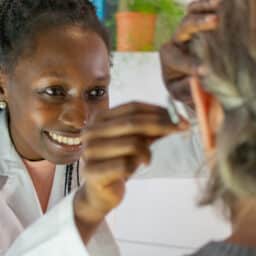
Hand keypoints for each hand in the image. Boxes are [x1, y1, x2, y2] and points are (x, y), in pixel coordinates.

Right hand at [74, 102, 187, 231]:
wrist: (98, 192)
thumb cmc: (117, 163)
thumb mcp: (132, 141)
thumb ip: (148, 129)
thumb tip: (175, 118)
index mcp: (99, 119)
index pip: (132, 107)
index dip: (158, 110)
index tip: (179, 117)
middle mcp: (91, 131)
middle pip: (133, 122)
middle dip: (162, 124)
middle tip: (183, 128)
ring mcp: (89, 151)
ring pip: (132, 143)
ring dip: (147, 152)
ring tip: (146, 160)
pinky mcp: (92, 171)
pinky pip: (126, 165)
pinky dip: (135, 167)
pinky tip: (132, 170)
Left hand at [160, 0, 219, 108]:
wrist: (187, 83)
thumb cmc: (182, 88)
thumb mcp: (181, 93)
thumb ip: (186, 88)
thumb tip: (195, 79)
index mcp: (168, 58)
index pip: (177, 58)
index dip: (189, 64)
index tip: (203, 70)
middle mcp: (176, 42)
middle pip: (184, 28)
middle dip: (198, 24)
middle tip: (215, 21)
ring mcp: (188, 32)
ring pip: (192, 15)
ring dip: (205, 9)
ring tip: (219, 6)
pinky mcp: (199, 28)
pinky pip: (201, 12)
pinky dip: (208, 6)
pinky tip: (220, 5)